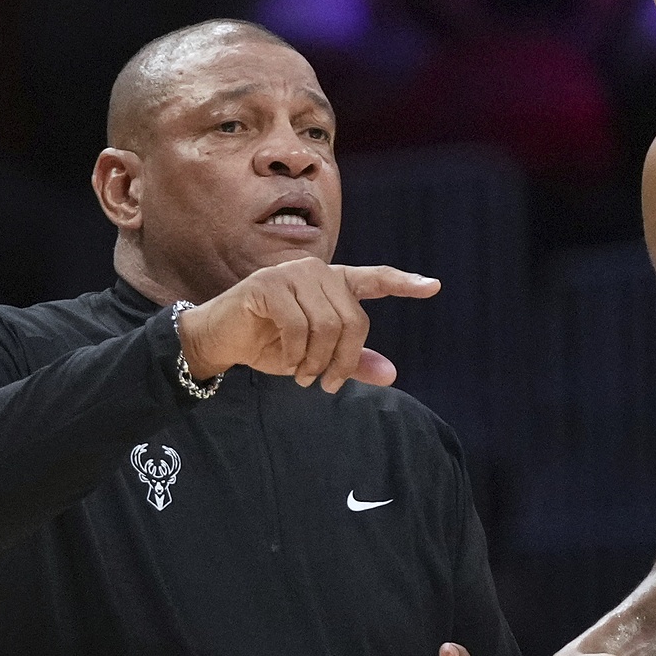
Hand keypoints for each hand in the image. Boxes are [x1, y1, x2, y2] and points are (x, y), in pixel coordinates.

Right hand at [177, 257, 438, 390]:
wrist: (221, 341)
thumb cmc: (271, 344)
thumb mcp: (316, 356)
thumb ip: (352, 361)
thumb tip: (392, 375)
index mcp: (333, 283)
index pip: (375, 279)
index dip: (405, 283)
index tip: (433, 287)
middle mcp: (317, 272)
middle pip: (354, 321)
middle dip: (343, 360)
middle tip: (327, 383)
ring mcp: (292, 274)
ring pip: (328, 326)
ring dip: (318, 361)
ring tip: (304, 375)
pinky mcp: (268, 285)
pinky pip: (298, 326)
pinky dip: (297, 354)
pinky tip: (289, 363)